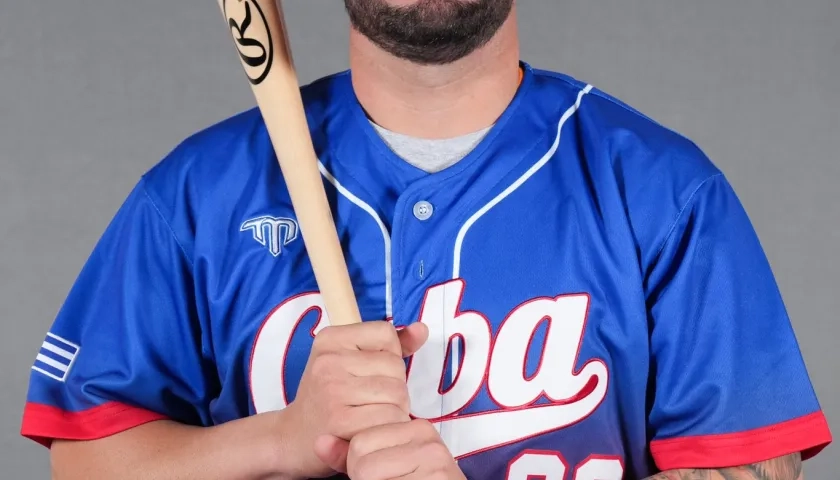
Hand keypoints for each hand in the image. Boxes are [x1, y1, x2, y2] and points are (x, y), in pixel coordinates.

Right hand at [281, 320, 428, 478]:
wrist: (295, 437)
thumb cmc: (329, 397)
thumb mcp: (352, 361)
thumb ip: (390, 346)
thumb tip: (421, 330)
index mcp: (330, 339)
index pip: (386, 334)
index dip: (388, 356)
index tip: (368, 372)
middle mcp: (328, 360)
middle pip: (395, 367)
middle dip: (393, 388)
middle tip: (369, 401)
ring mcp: (332, 390)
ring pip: (397, 394)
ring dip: (394, 410)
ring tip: (370, 415)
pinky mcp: (340, 421)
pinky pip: (390, 419)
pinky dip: (388, 429)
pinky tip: (370, 430)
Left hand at [314, 419, 466, 479]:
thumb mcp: (378, 468)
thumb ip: (348, 455)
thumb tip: (318, 441)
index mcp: (415, 426)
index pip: (360, 442)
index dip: (359, 467)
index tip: (383, 474)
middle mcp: (427, 437)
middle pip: (362, 459)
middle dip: (365, 478)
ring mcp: (435, 461)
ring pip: (368, 475)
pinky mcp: (436, 479)